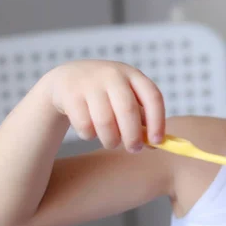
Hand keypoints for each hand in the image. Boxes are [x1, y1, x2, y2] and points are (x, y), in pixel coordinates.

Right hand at [46, 60, 164, 151]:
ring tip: (111, 142)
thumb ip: (142, 120)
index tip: (157, 141)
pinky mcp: (70, 95)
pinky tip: (90, 131)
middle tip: (134, 149)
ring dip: (111, 140)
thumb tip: (155, 144)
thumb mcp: (126, 98)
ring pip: (105, 122)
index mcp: (133, 75)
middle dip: (133, 136)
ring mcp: (90, 83)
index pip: (152, 97)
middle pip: (128, 110)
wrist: (67, 79)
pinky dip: (90, 135)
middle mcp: (113, 75)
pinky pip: (84, 126)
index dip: (157, 121)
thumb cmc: (106, 94)